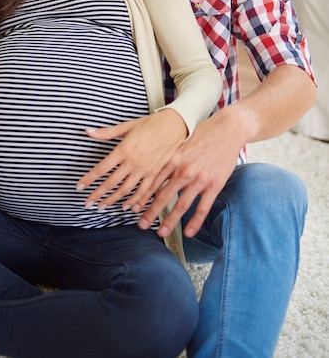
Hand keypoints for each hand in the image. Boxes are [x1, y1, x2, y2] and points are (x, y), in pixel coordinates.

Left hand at [76, 108, 187, 209]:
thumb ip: (106, 132)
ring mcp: (145, 170)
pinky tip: (127, 206)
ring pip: (125, 190)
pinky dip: (134, 201)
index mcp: (124, 149)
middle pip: (111, 183)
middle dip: (97, 194)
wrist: (175, 125)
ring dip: (112, 200)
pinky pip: (144, 191)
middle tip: (87, 203)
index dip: (89, 179)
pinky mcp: (156, 173)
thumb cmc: (151, 124)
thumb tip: (88, 131)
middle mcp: (133, 162)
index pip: (101, 168)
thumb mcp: (127, 126)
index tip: (80, 186)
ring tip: (102, 206)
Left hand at [134, 106, 244, 237]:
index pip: (154, 182)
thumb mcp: (182, 143)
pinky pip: (203, 208)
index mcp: (174, 159)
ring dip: (170, 221)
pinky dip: (195, 222)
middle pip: (163, 196)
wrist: (228, 128)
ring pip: (181, 205)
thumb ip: (171, 159)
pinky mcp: (215, 184)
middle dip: (150, 213)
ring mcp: (200, 179)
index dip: (142, 196)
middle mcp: (184, 170)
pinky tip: (188, 233)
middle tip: (141, 225)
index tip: (134, 207)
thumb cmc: (203, 134)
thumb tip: (157, 172)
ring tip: (161, 233)